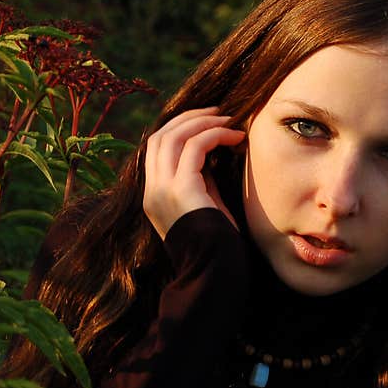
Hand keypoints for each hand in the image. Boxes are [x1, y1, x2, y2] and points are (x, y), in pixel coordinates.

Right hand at [143, 107, 245, 239]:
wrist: (214, 275)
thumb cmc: (218, 246)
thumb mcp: (206, 206)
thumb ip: (202, 181)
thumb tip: (212, 154)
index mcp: (153, 195)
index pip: (156, 148)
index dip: (180, 128)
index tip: (208, 121)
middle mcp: (151, 191)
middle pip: (160, 136)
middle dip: (189, 117)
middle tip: (218, 111)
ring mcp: (162, 190)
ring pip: (173, 136)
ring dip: (203, 122)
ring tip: (230, 120)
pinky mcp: (181, 190)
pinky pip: (194, 147)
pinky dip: (215, 135)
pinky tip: (235, 137)